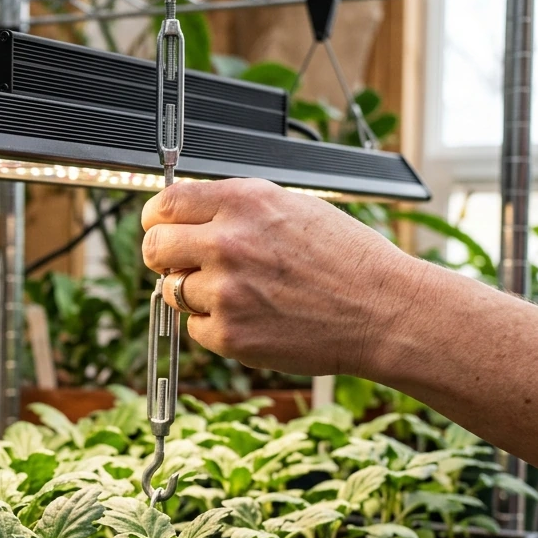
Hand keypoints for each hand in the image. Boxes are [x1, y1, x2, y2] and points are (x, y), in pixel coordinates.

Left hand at [141, 178, 438, 377]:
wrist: (383, 311)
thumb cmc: (346, 260)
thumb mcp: (292, 208)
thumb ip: (236, 209)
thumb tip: (190, 215)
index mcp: (244, 203)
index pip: (165, 204)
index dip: (157, 219)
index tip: (159, 227)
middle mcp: (228, 243)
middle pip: (154, 247)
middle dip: (163, 256)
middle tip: (183, 265)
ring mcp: (225, 291)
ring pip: (172, 290)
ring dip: (194, 293)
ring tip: (240, 294)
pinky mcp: (229, 335)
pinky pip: (195, 328)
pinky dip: (216, 327)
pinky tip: (255, 318)